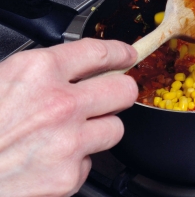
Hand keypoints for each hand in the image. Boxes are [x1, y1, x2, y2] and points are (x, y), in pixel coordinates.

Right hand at [0, 38, 137, 195]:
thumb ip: (33, 75)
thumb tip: (65, 70)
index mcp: (36, 72)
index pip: (98, 52)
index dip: (119, 52)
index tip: (127, 55)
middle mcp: (59, 104)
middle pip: (123, 90)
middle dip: (119, 92)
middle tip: (109, 97)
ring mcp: (68, 142)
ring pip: (114, 129)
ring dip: (99, 130)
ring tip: (70, 134)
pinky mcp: (69, 176)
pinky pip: (90, 163)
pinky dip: (76, 162)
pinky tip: (51, 160)